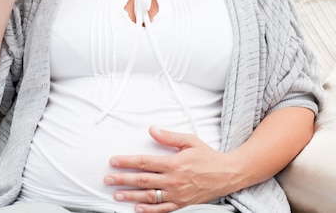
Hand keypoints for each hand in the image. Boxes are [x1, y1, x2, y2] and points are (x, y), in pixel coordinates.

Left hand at [104, 126, 236, 211]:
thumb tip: (153, 130)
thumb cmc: (208, 157)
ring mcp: (177, 195)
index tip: (114, 161)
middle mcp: (173, 180)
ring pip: (149, 196)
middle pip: (142, 180)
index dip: (127, 162)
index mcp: (173, 163)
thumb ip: (169, 137)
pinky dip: (148, 211)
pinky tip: (137, 208)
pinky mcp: (182, 204)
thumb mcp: (190, 140)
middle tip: (108, 179)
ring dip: (130, 196)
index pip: (144, 162)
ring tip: (116, 195)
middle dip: (122, 179)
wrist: (227, 174)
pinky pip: (162, 209)